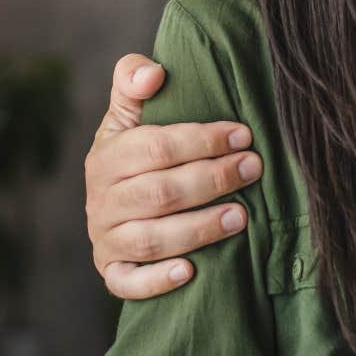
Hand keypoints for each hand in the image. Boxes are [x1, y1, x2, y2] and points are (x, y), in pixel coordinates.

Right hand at [85, 53, 264, 298]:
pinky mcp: (111, 271)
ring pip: (151, 238)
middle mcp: (101, 200)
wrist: (111, 200)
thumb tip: (154, 73)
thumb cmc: (135, 149)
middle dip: (212, 180)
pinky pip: (127, 282)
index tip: (243, 135)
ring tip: (242, 216)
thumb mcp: (128, 112)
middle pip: (160, 193)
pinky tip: (190, 272)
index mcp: (107, 156)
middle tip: (254, 168)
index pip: (156, 147)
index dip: (202, 140)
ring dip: (199, 228)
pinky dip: (156, 280)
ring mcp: (104, 238)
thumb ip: (133, 79)